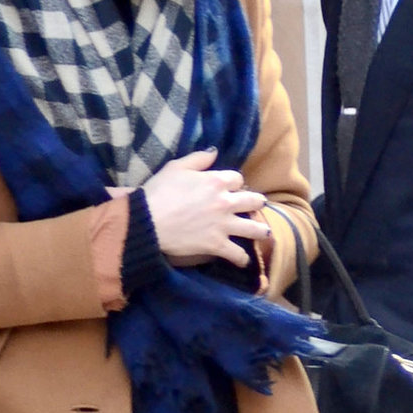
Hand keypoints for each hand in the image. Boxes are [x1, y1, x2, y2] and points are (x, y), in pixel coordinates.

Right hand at [143, 150, 268, 266]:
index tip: (233, 187)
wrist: (147, 220)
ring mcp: (224, 225)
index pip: (238, 179)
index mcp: (216, 181)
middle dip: (257, 202)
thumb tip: (215, 151)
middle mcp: (226, 202)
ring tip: (264, 233)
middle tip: (259, 205)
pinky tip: (243, 261)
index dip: (236, 183)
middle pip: (253, 201)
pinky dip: (241, 259)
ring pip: (253, 228)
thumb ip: (198, 158)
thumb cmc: (159, 191)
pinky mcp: (217, 245)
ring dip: (260, 230)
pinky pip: (237, 254)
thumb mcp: (176, 167)